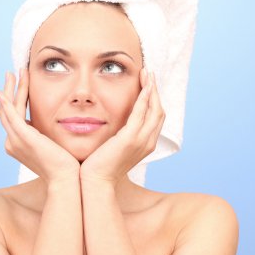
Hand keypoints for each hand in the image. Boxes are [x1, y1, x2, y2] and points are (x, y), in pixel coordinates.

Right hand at [0, 69, 79, 184]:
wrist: (66, 179)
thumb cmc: (64, 165)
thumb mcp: (52, 146)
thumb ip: (46, 136)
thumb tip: (51, 128)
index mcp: (19, 144)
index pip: (13, 117)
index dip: (14, 100)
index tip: (20, 85)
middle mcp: (12, 142)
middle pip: (6, 111)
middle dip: (9, 90)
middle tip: (12, 73)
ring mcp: (16, 140)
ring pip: (10, 108)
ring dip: (12, 88)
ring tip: (16, 71)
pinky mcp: (23, 137)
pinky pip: (12, 114)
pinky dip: (6, 101)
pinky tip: (2, 90)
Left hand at [80, 69, 165, 186]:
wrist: (95, 182)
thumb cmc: (101, 165)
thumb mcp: (115, 148)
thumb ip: (120, 136)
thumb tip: (115, 124)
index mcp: (145, 144)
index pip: (155, 118)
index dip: (154, 99)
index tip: (148, 84)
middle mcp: (148, 142)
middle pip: (159, 111)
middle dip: (155, 90)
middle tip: (149, 73)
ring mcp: (141, 141)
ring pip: (154, 109)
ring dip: (151, 89)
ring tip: (147, 73)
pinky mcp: (130, 139)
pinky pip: (141, 113)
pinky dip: (144, 98)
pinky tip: (143, 86)